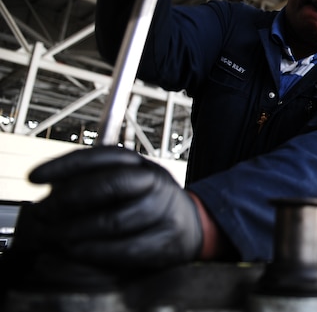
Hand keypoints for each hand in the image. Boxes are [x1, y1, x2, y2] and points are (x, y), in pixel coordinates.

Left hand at [24, 146, 202, 270]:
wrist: (192, 225)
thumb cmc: (145, 204)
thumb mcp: (125, 183)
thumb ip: (92, 184)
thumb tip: (51, 197)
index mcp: (140, 164)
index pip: (101, 156)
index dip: (65, 165)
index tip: (34, 178)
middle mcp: (155, 181)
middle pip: (112, 183)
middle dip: (70, 199)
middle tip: (43, 213)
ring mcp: (165, 210)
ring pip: (117, 220)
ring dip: (78, 230)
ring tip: (55, 236)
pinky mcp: (167, 241)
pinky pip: (127, 249)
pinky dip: (96, 251)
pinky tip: (77, 251)